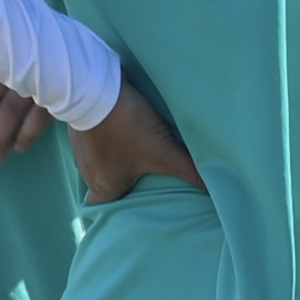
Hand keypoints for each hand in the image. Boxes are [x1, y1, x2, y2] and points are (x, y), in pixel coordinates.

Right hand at [67, 85, 204, 206]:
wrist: (95, 90)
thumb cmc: (127, 129)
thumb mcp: (163, 152)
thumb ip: (190, 171)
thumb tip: (217, 189)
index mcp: (104, 187)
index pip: (102, 209)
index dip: (115, 209)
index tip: (133, 203)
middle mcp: (88, 173)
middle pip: (105, 184)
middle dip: (123, 181)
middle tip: (143, 175)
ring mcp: (81, 149)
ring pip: (101, 162)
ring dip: (117, 157)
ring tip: (138, 150)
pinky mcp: (82, 128)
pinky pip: (96, 141)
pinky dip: (109, 138)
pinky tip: (125, 129)